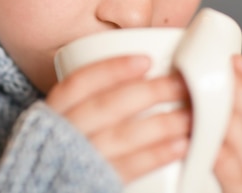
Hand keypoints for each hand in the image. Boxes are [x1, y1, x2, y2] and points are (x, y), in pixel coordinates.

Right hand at [46, 55, 191, 182]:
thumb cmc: (65, 154)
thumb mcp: (66, 125)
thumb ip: (89, 105)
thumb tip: (140, 74)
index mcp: (50, 116)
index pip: (78, 84)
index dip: (111, 70)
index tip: (146, 61)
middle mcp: (61, 137)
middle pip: (106, 106)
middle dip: (149, 92)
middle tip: (182, 83)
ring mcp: (78, 162)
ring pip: (122, 136)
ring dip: (161, 123)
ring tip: (190, 115)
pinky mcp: (95, 185)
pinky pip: (128, 168)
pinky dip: (155, 155)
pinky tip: (179, 146)